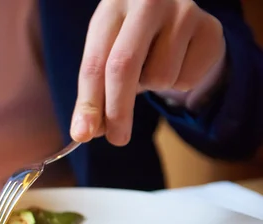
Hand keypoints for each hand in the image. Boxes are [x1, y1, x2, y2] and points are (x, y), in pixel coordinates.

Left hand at [71, 0, 225, 145]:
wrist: (175, 13)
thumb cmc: (130, 38)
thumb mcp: (106, 54)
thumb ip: (94, 91)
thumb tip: (85, 131)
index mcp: (113, 6)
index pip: (95, 62)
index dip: (88, 102)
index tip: (83, 134)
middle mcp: (148, 2)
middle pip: (124, 67)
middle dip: (117, 111)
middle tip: (116, 138)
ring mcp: (184, 12)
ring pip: (159, 77)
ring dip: (150, 88)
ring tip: (151, 68)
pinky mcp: (211, 30)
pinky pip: (187, 79)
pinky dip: (177, 84)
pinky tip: (176, 62)